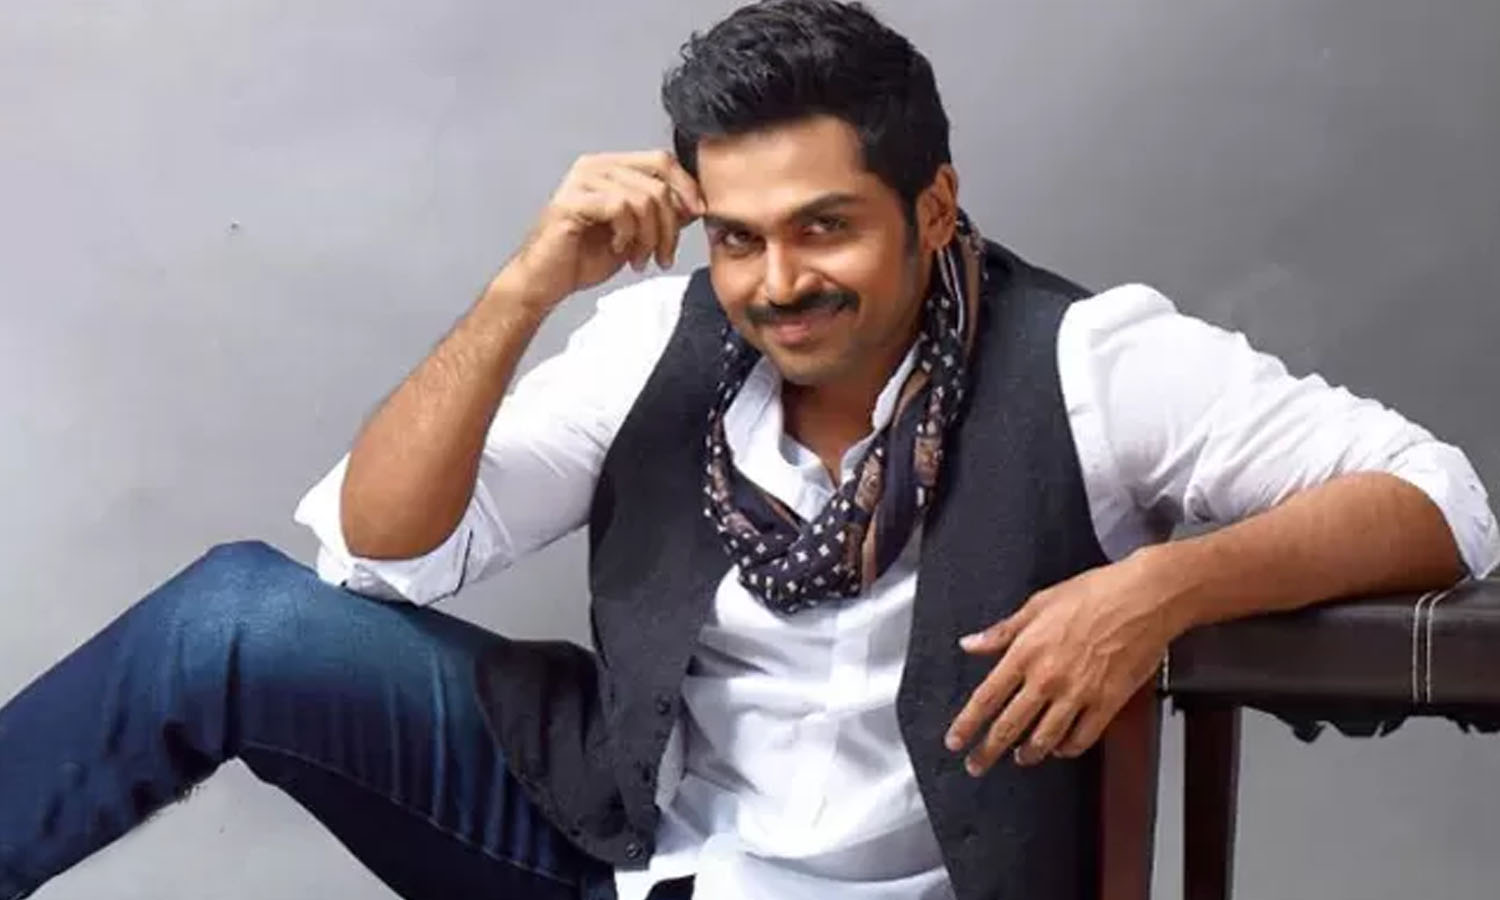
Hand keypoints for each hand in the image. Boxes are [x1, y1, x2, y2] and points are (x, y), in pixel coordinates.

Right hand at [500, 150, 706, 308]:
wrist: (547, 282)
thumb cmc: (585, 257)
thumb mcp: (637, 233)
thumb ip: (661, 214)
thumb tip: (694, 203)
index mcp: (611, 167)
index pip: (662, 161)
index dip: (686, 186)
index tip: (697, 216)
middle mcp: (595, 166)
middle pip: (658, 182)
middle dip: (670, 225)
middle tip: (664, 256)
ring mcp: (581, 180)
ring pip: (644, 198)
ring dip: (650, 237)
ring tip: (641, 259)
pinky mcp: (572, 200)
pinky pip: (621, 207)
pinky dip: (628, 234)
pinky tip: (619, 249)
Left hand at [944, 552, 1181, 774]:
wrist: (1144, 597)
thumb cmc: (1095, 593)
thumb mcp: (1038, 604)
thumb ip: (1002, 631)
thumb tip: (971, 643)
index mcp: (1026, 652)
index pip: (986, 698)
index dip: (966, 725)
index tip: (955, 740)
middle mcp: (1048, 677)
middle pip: (1009, 726)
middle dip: (987, 751)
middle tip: (977, 764)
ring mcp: (1078, 693)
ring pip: (1044, 739)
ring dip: (1029, 754)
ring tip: (1021, 758)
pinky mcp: (1107, 702)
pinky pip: (1082, 738)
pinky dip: (1067, 748)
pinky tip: (1062, 747)